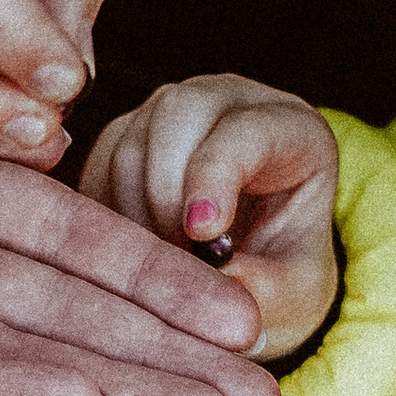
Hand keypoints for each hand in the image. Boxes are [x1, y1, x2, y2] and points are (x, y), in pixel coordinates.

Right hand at [81, 76, 340, 359]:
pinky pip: (97, 171)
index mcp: (290, 128)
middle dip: (166, 192)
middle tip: (175, 261)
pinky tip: (133, 260)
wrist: (255, 266)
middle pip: (178, 113)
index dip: (216, 175)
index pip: (246, 129)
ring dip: (133, 214)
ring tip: (159, 271)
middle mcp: (226, 104)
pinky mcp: (122, 140)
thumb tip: (223, 278)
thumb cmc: (286, 270)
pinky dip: (106, 221)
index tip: (202, 233)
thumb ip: (270, 286)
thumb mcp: (298, 291)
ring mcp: (167, 116)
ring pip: (128, 144)